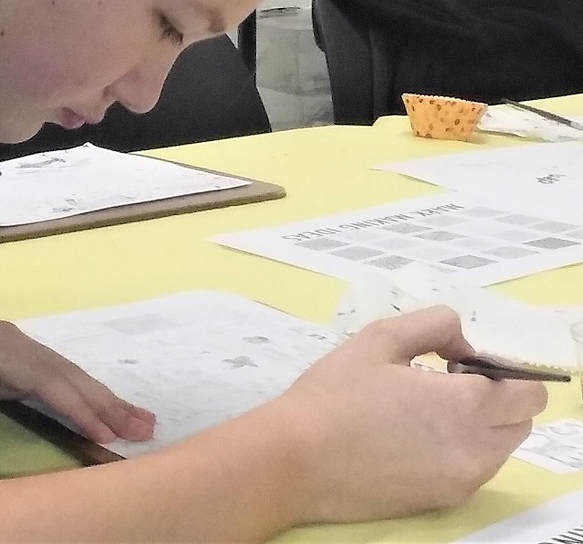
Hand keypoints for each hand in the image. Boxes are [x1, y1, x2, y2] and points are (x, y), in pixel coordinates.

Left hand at [0, 306, 155, 482]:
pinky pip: (55, 380)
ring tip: (141, 422)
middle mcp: (12, 342)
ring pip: (68, 374)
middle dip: (106, 402)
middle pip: (67, 374)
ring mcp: (15, 348)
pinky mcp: (12, 359)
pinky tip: (103, 413)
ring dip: (104, 399)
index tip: (104, 432)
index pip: (43, 379)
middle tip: (145, 428)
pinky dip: (83, 396)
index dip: (75, 406)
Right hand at [271, 306, 547, 522]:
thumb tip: (462, 344)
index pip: (529, 390)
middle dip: (497, 398)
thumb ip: (434, 325)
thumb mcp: (379, 338)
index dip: (501, 369)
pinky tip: (410, 440)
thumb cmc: (334, 394)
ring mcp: (462, 480)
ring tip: (423, 413)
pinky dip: (459, 451)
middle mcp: (476, 448)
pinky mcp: (442, 501)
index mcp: (466, 403)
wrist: (296, 459)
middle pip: (522, 421)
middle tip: (442, 385)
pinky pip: (473, 470)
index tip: (459, 363)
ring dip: (481, 426)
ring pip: (500, 448)